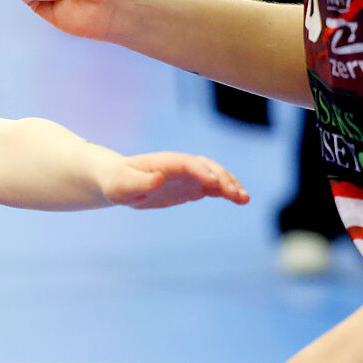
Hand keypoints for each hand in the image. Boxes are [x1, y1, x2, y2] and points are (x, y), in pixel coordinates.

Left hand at [103, 152, 248, 208]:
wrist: (119, 182)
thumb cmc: (118, 183)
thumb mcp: (123, 186)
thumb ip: (140, 183)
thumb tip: (158, 179)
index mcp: (164, 162)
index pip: (187, 163)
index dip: (201, 171)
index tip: (213, 183)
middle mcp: (179, 166)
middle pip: (205, 166)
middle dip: (222, 178)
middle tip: (236, 195)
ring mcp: (187, 175)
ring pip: (214, 175)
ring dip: (229, 185)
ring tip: (244, 199)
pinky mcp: (191, 186)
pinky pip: (212, 186)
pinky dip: (226, 191)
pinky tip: (239, 199)